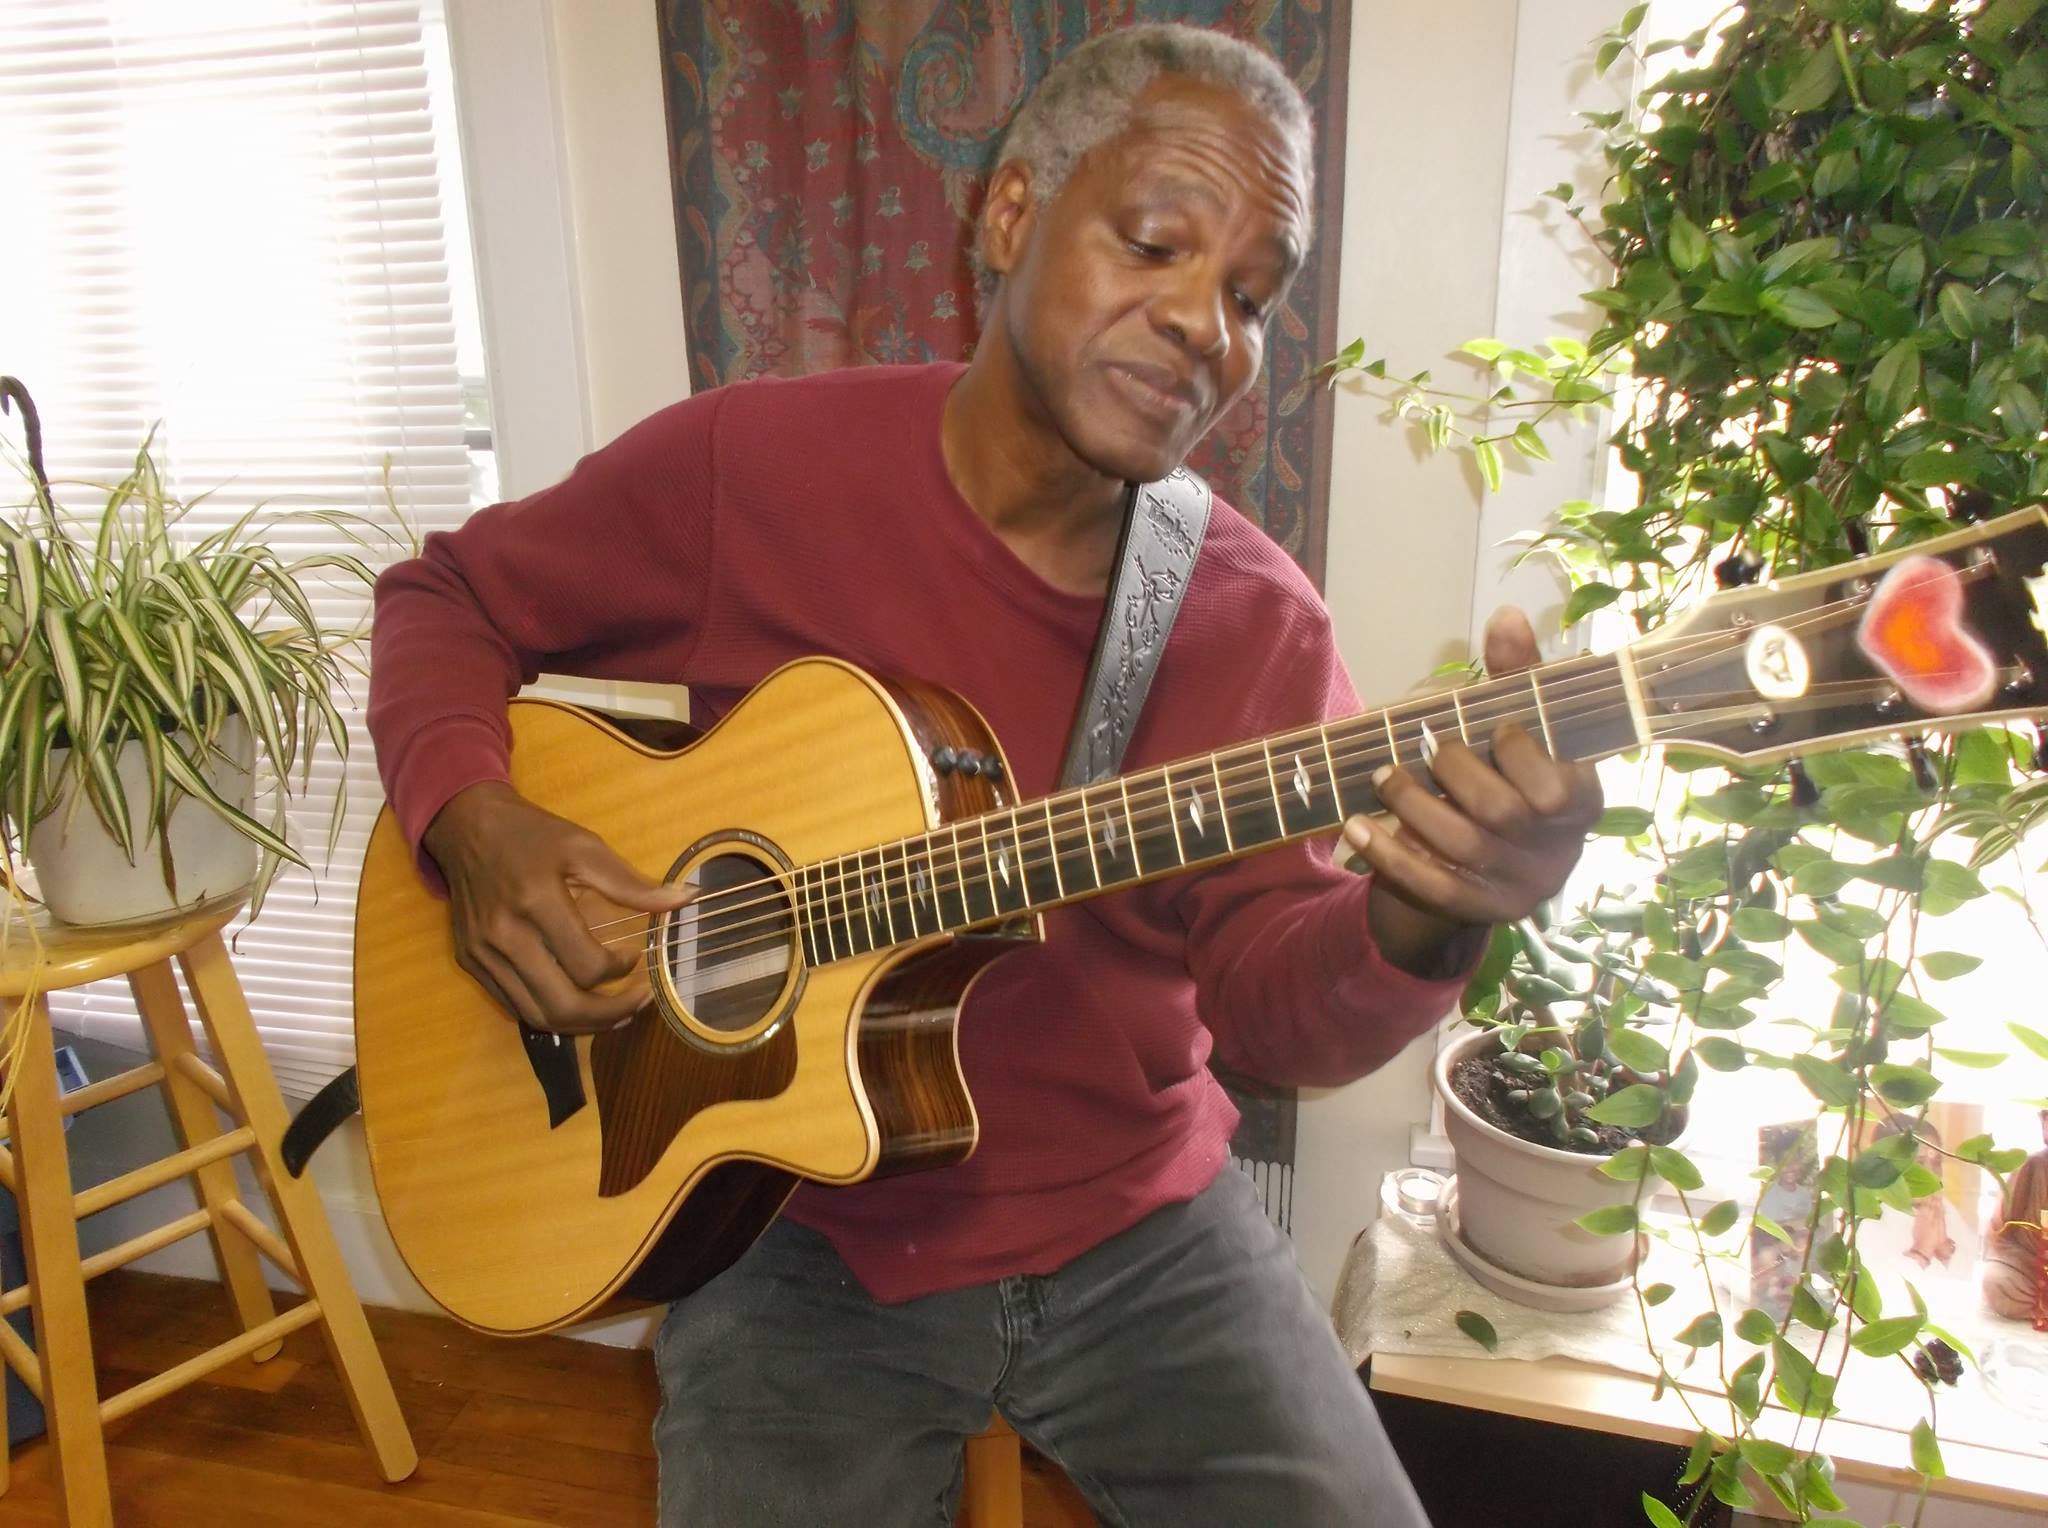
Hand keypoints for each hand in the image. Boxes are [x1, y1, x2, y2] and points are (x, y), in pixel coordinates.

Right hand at [422, 780, 689, 1033]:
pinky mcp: (470, 963)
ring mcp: (483, 955)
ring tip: (614, 1012)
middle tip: (638, 1003)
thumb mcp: (585, 847)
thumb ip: (633, 884)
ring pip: (536, 1016)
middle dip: (609, 1015)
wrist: (466, 826)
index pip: (587, 966)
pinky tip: (575, 1000)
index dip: (620, 971)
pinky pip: (514, 1005)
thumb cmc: (531, 835)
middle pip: (562, 1006)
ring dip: (582, 1024)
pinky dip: (550, 1011)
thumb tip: (686, 899)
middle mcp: (505, 936)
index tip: (634, 956)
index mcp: (536, 902)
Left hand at [1343, 607, 1603, 970]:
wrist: (1494, 864)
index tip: (1492, 727)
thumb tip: (1506, 616)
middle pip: (1501, 811)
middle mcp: (1559, 852)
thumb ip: (1516, 676)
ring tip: (1380, 776)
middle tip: (1419, 748)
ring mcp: (1521, 887)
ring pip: (1462, 846)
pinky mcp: (1481, 912)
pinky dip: (1390, 855)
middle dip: (1452, 771)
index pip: (1557, 784)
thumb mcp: (1519, 727)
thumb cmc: (1509, 776)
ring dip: (1412, 805)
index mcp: (1582, 803)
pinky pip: (1433, 887)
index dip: (1519, 751)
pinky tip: (1355, 826)